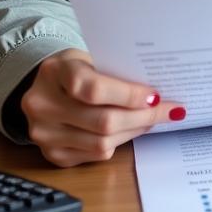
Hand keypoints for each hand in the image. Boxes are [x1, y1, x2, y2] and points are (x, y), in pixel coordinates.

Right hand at [20, 48, 184, 166]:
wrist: (43, 85)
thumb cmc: (76, 68)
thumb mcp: (91, 57)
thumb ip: (117, 72)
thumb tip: (157, 94)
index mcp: (54, 72)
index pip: (93, 89)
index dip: (128, 95)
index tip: (155, 95)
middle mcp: (42, 105)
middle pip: (102, 121)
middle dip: (143, 117)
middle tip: (169, 110)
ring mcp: (44, 134)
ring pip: (102, 142)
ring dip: (135, 131)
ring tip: (154, 119)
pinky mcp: (52, 155)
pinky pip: (96, 154)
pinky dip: (120, 142)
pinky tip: (132, 129)